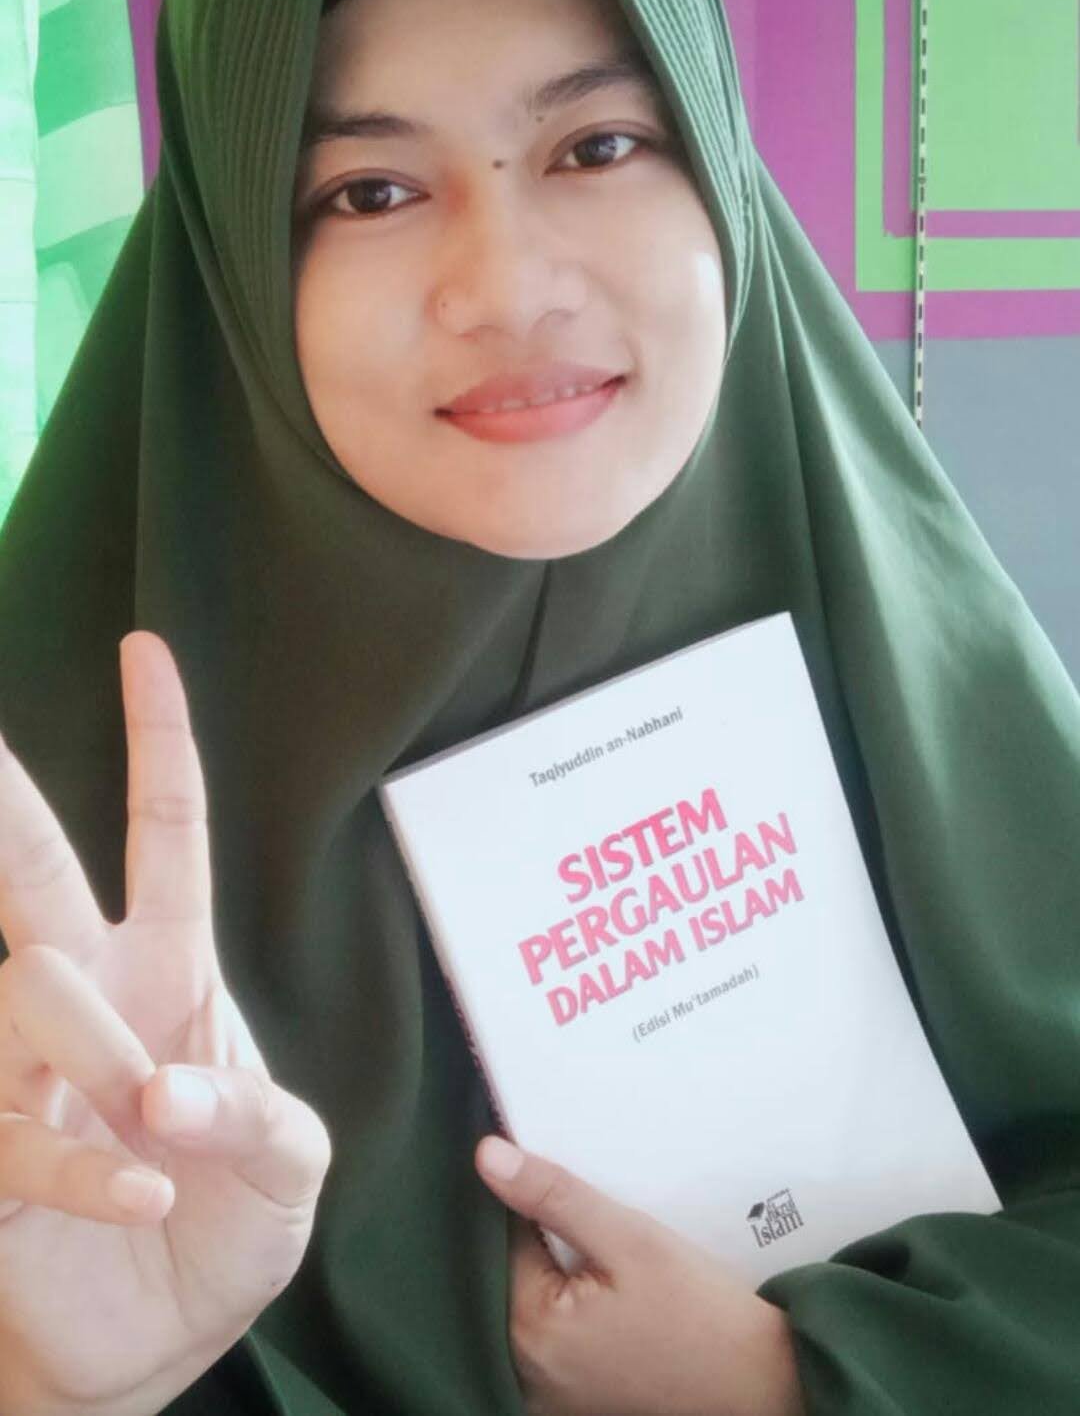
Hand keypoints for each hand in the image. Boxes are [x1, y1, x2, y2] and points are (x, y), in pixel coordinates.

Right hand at [0, 632, 331, 1415]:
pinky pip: (20, 1134)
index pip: (163, 831)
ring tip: (157, 1133)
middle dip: (5, 805)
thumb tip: (162, 1093)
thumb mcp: (292, 1163)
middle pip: (38, 877)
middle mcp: (89, 998)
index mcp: (169, 968)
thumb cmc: (231, 1224)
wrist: (159, 1342)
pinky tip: (143, 1190)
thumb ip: (255, 1115)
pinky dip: (90, 1167)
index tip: (146, 650)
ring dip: (105, 1064)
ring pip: (34, 998)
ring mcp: (26, 1072)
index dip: (158, 742)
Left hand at [476, 1136, 804, 1415]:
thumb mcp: (629, 1239)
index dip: (536, 1200)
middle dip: (549, 1237)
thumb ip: (555, 1196)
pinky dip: (579, 1308)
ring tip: (611, 1258)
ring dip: (566, 1272)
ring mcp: (551, 1391)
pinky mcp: (577, 1399)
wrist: (763, 1383)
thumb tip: (487, 1155)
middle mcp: (527, 1369)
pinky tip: (616, 1295)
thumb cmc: (699, 1314)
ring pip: (542, 1301)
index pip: (507, 1236)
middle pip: (522, 1272)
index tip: (572, 1184)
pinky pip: (561, 1335)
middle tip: (600, 1221)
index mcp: (529, 1329)